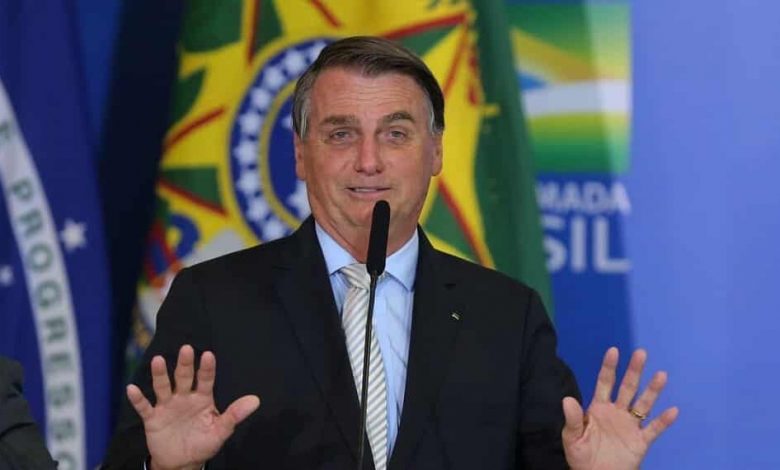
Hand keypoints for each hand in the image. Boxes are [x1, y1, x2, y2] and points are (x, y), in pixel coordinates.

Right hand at [126, 345, 259, 469]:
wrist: (182, 463)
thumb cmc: (204, 443)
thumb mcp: (221, 431)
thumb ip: (235, 415)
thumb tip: (256, 400)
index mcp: (202, 398)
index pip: (206, 380)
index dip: (207, 368)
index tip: (208, 355)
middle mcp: (184, 397)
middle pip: (184, 377)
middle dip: (185, 364)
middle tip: (186, 349)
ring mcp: (167, 406)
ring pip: (163, 387)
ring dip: (160, 375)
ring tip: (157, 360)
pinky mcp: (153, 419)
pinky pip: (144, 407)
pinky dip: (138, 399)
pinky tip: (132, 388)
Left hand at [561, 347, 678, 469]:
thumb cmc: (581, 456)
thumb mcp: (572, 437)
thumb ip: (573, 419)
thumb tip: (567, 399)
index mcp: (598, 408)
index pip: (604, 383)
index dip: (609, 367)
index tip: (613, 350)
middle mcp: (616, 412)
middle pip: (627, 388)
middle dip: (633, 371)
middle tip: (641, 353)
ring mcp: (630, 426)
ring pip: (643, 404)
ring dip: (652, 390)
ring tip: (661, 375)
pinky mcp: (640, 442)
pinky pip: (654, 430)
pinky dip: (663, 421)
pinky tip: (673, 411)